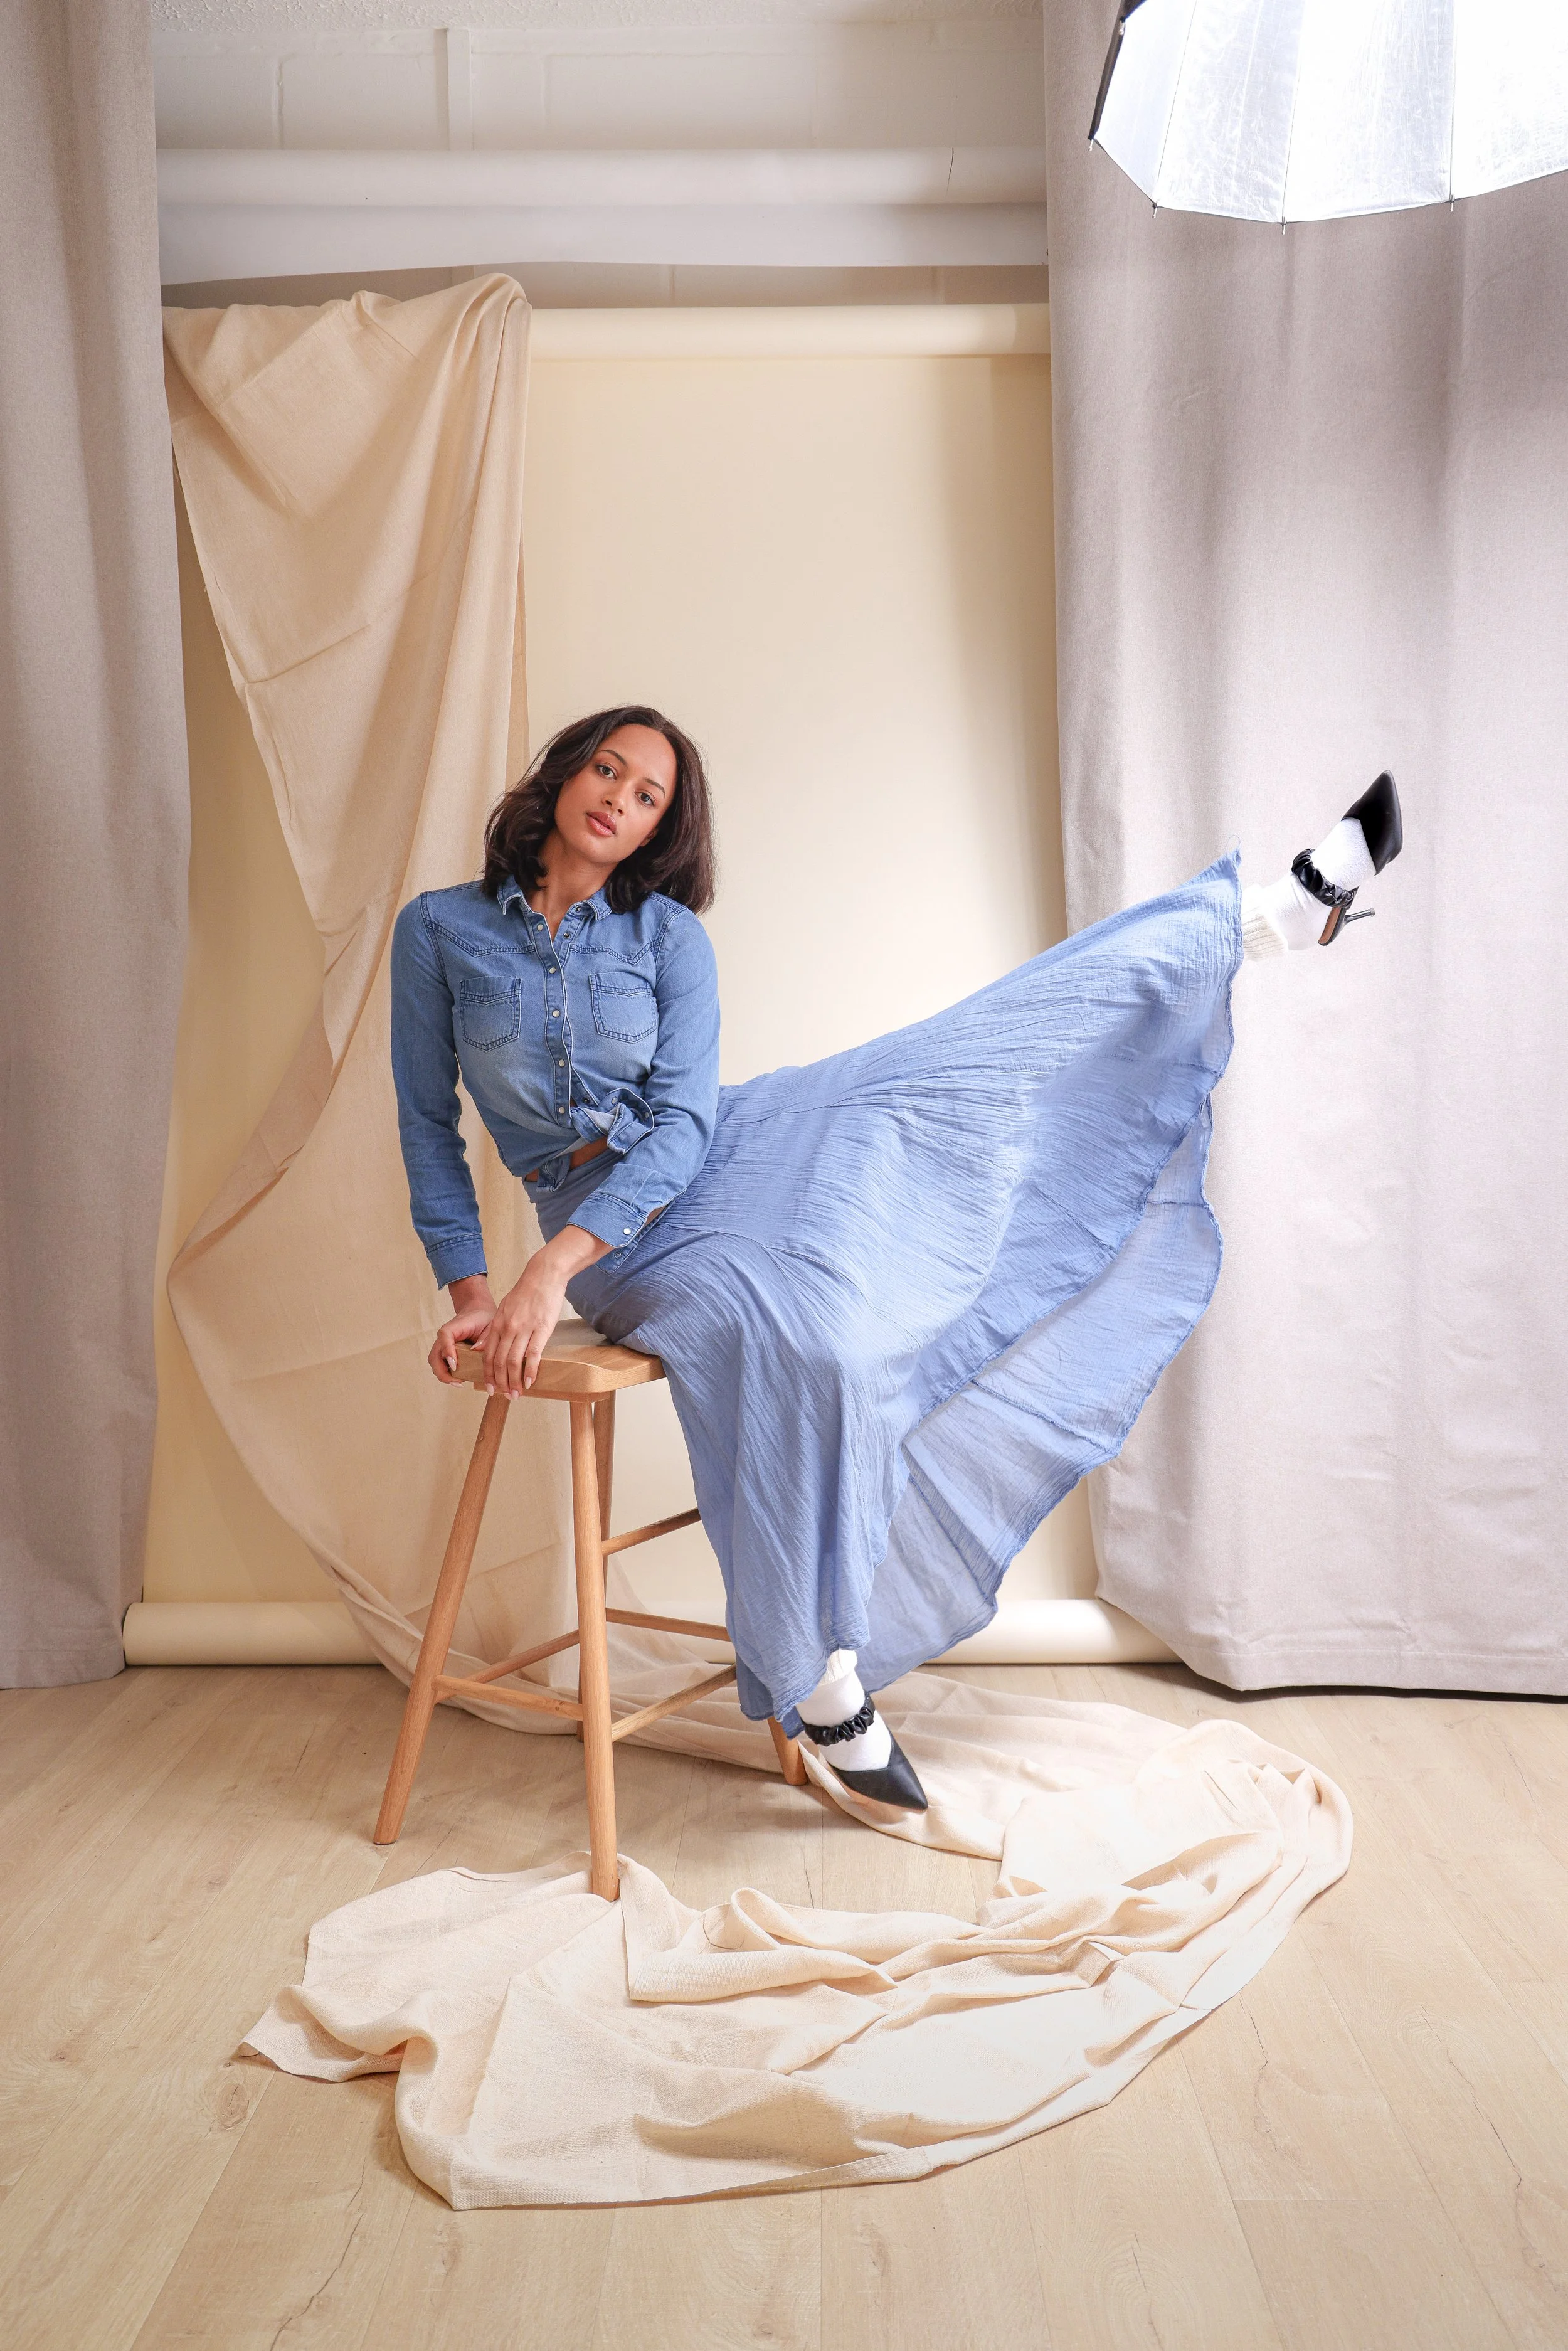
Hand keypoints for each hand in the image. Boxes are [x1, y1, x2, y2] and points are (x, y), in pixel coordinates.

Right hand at [428, 1277, 495, 1383]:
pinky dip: (447, 1374)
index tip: (455, 1365)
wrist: (476, 1312)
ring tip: (460, 1382)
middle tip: (459, 1382)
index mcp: (453, 1328)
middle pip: (434, 1356)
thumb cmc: (482, 1318)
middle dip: (443, 1372)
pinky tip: (460, 1378)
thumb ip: (485, 1338)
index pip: (445, 1338)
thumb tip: (476, 1351)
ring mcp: (442, 1346)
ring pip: (435, 1363)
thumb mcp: (489, 1325)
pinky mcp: (446, 1353)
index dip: (448, 1351)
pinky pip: (441, 1365)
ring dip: (444, 1375)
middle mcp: (443, 1337)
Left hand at [480, 1225, 610, 1397]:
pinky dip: (530, 1371)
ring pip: (514, 1362)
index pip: (488, 1355)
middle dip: (500, 1382)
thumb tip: (486, 1346)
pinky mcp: (541, 1330)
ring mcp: (524, 1330)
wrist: (543, 1276)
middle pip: (498, 1362)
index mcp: (497, 1324)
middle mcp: (507, 1328)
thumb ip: (496, 1328)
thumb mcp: (504, 1308)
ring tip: (516, 1394)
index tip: (490, 1387)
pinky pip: (533, 1355)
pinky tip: (530, 1382)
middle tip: (504, 1396)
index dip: (488, 1374)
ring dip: (514, 1382)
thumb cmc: (526, 1292)